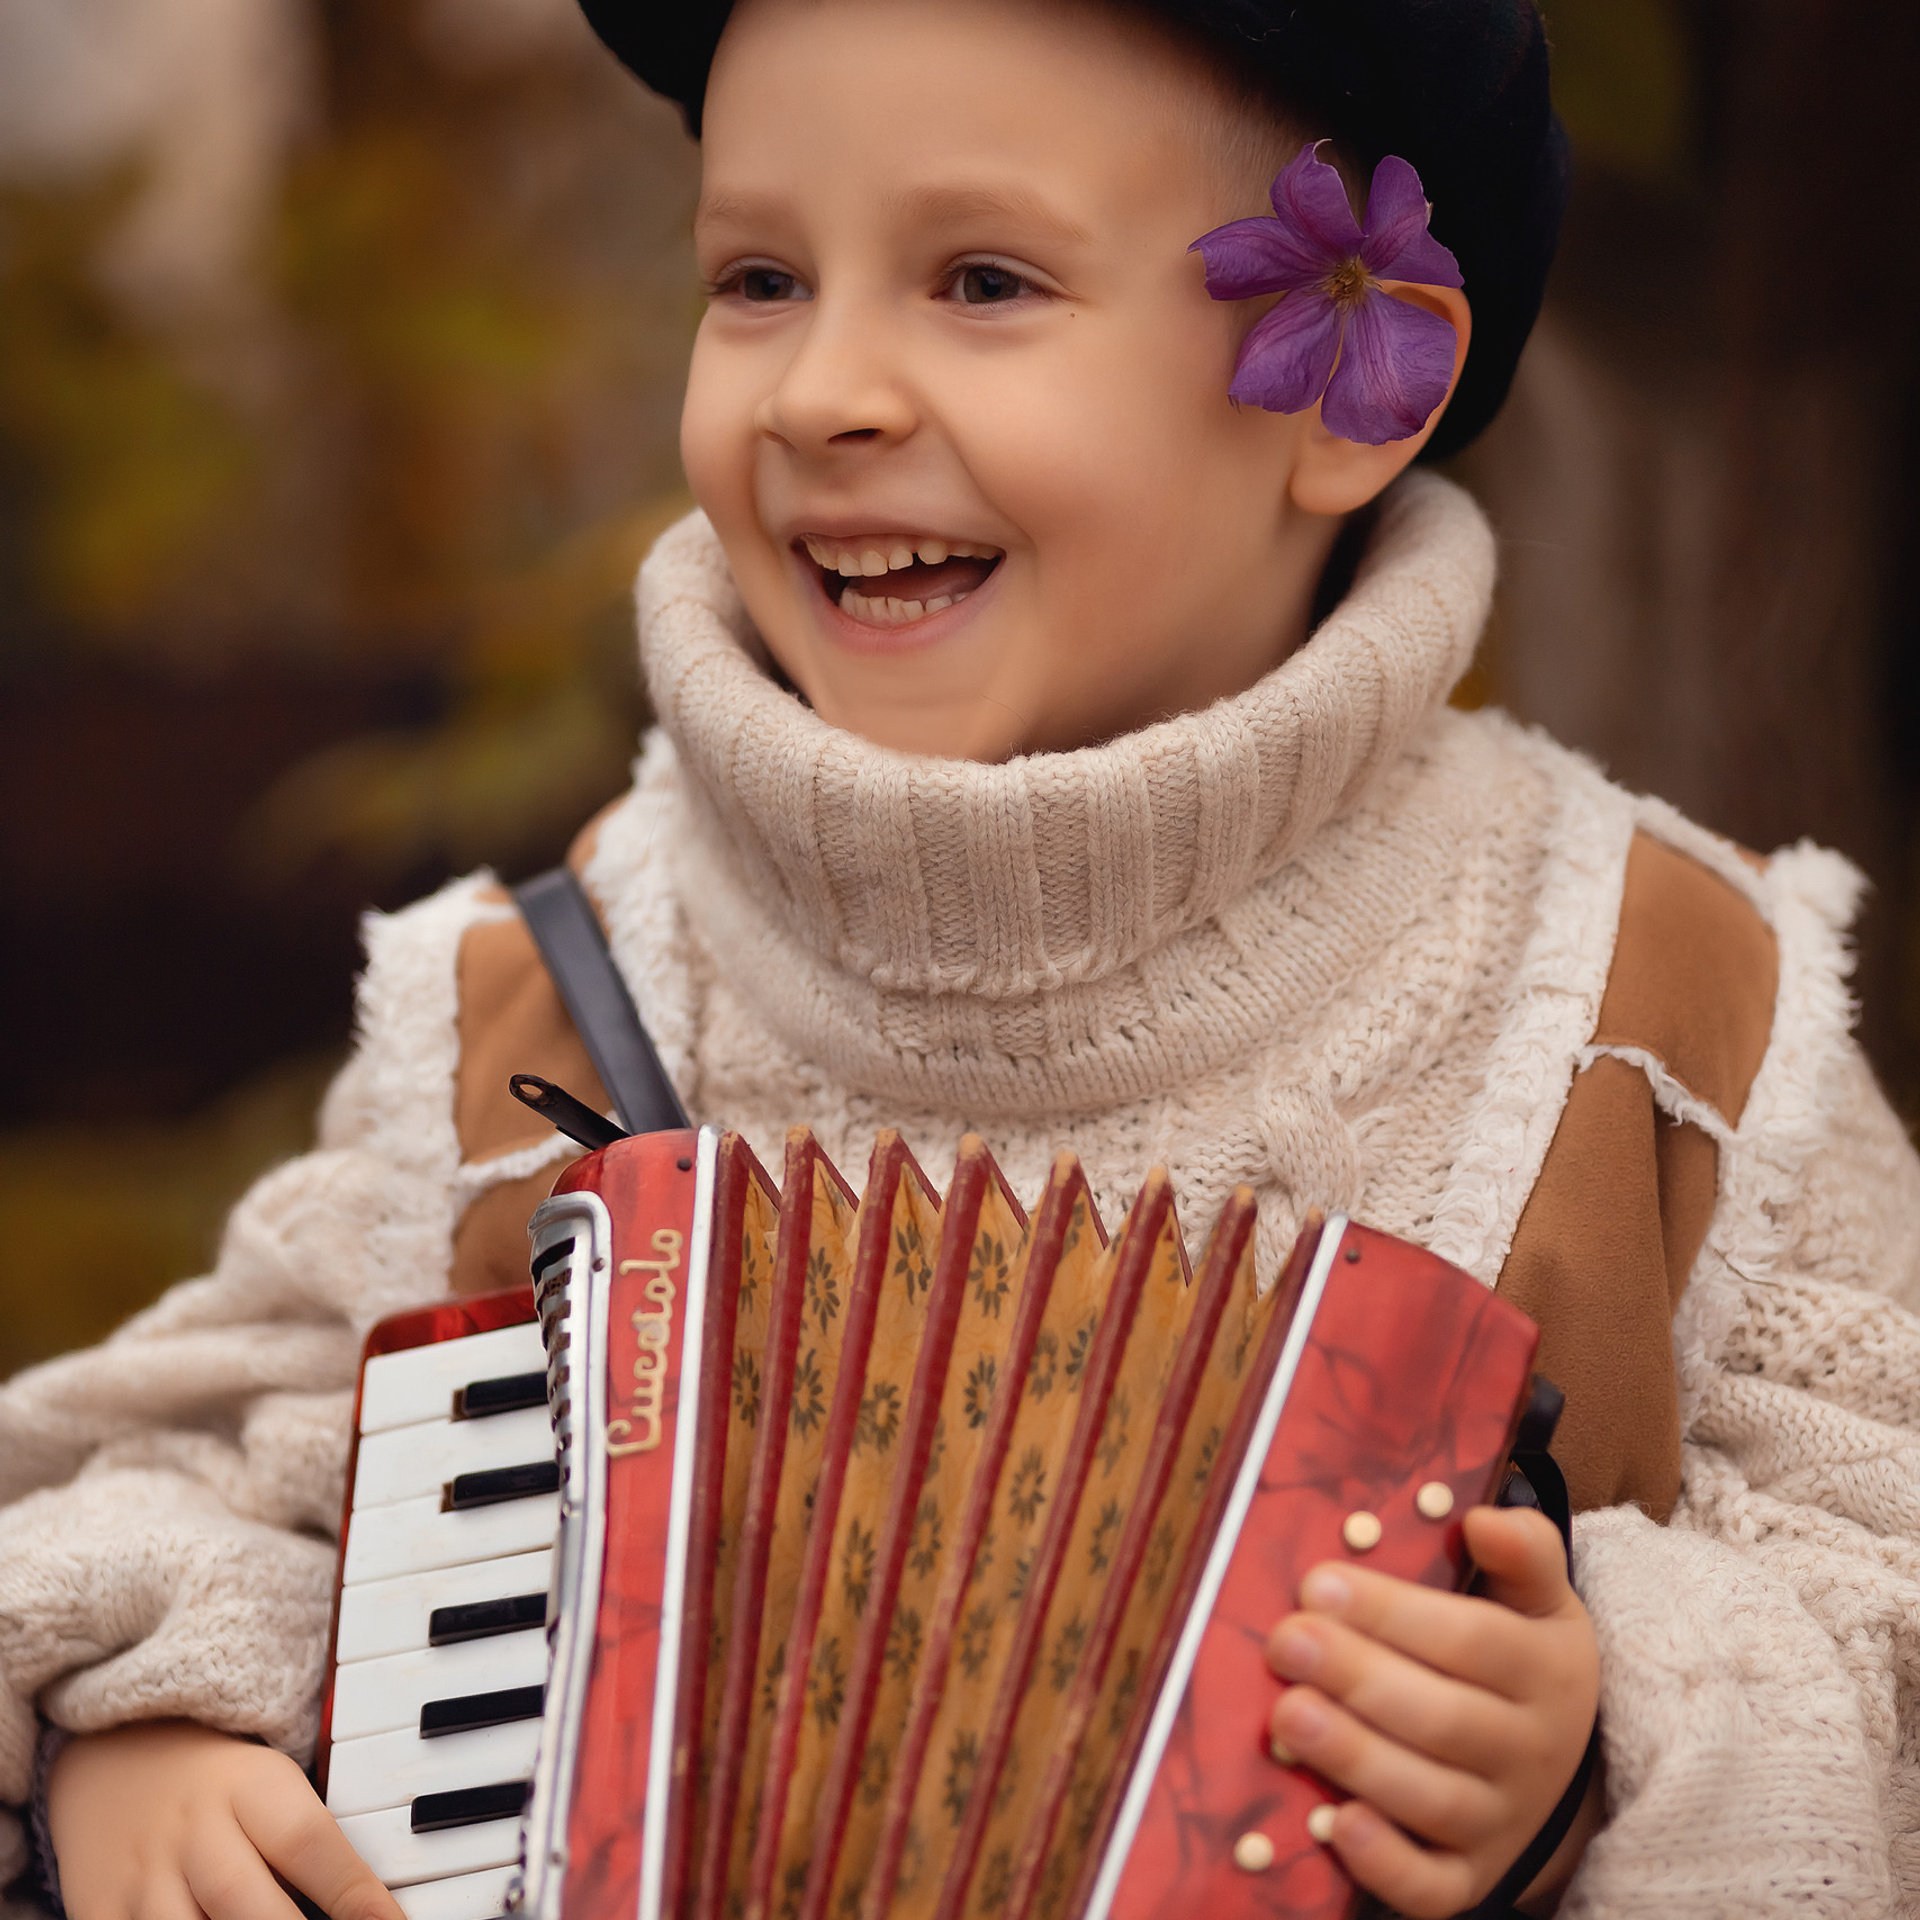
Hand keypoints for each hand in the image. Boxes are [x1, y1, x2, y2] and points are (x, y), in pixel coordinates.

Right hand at [48, 1721, 405, 1919]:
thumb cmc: (223, 1787)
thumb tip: (374, 1912)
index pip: (308, 1841)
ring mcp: (142, 1877)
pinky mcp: (98, 1909)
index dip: (354, 1894)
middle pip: (243, 1900)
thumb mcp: (274, 1789)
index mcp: (251, 1786)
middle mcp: (195, 1831)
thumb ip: (313, 1848)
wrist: (117, 1753)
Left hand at [1264, 1505, 1600, 1918]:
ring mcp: (1499, 1823)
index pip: (1471, 1641)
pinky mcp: (1469, 1879)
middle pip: (1442, 1718)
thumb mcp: (1541, 1602)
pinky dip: (1386, 1863)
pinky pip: (1433, 1887)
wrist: (1563, 1770)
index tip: (1315, 1581)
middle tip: (1285, 1640)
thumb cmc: (1520, 1660)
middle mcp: (1528, 1753)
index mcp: (1544, 1672)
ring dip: (1356, 1758)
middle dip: (1357, 1677)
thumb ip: (1524, 1551)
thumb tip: (1484, 1518)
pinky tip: (1337, 1825)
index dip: (1393, 1613)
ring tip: (1288, 1715)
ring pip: (1430, 1798)